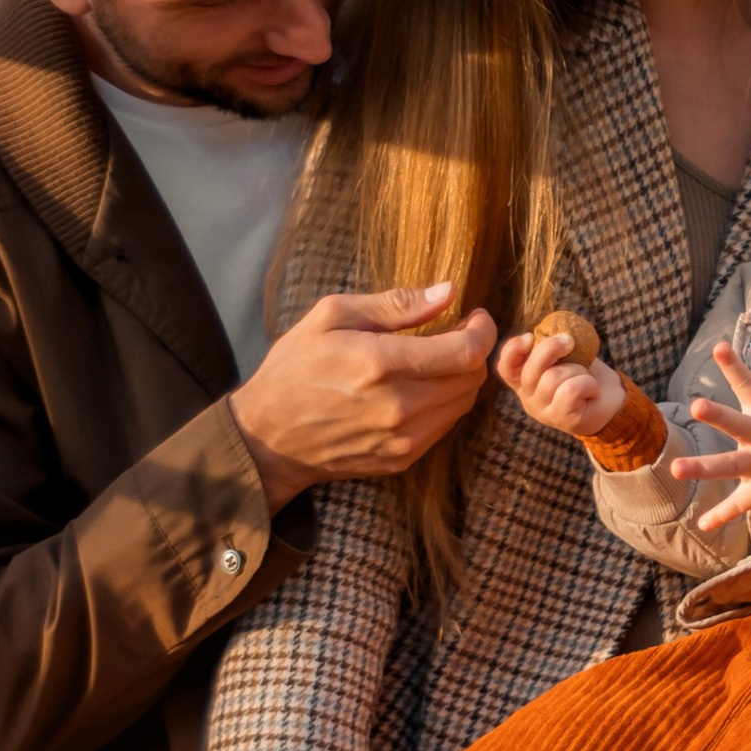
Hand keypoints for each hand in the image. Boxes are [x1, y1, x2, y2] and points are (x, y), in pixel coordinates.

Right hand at [230, 284, 497, 511]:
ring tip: (435, 360)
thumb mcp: (333, 316)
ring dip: (460, 378)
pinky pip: (444, 427)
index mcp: (380, 363)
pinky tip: (418, 389)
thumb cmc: (295, 366)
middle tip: (453, 334)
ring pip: (463, 403)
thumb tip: (448, 292)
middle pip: (472, 378)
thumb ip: (396, 304)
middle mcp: (398, 407)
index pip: (465, 351)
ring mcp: (401, 439)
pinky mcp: (401, 459)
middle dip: (472, 350)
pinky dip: (443, 404)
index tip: (475, 316)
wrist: (268, 437)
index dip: (482, 330)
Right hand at [496, 328, 624, 437]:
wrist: (613, 402)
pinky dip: (588, 384)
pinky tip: (592, 391)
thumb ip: (551, 346)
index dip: (513, 350)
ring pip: (553, 378)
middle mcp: (528, 398)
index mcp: (525, 380)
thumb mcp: (566, 355)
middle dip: (552, 347)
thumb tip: (548, 329)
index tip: (529, 336)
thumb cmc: (585, 374)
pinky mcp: (562, 418)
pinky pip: (571, 390)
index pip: (506, 367)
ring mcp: (543, 411)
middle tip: (570, 340)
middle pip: (531, 369)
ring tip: (585, 377)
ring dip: (577, 370)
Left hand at [671, 344, 750, 531]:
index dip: (733, 365)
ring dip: (702, 467)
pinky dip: (721, 515)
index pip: (749, 383)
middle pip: (738, 423)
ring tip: (674, 468)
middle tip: (695, 405)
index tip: (718, 347)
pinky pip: (740, 505)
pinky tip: (702, 524)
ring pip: (730, 465)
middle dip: (717, 415)